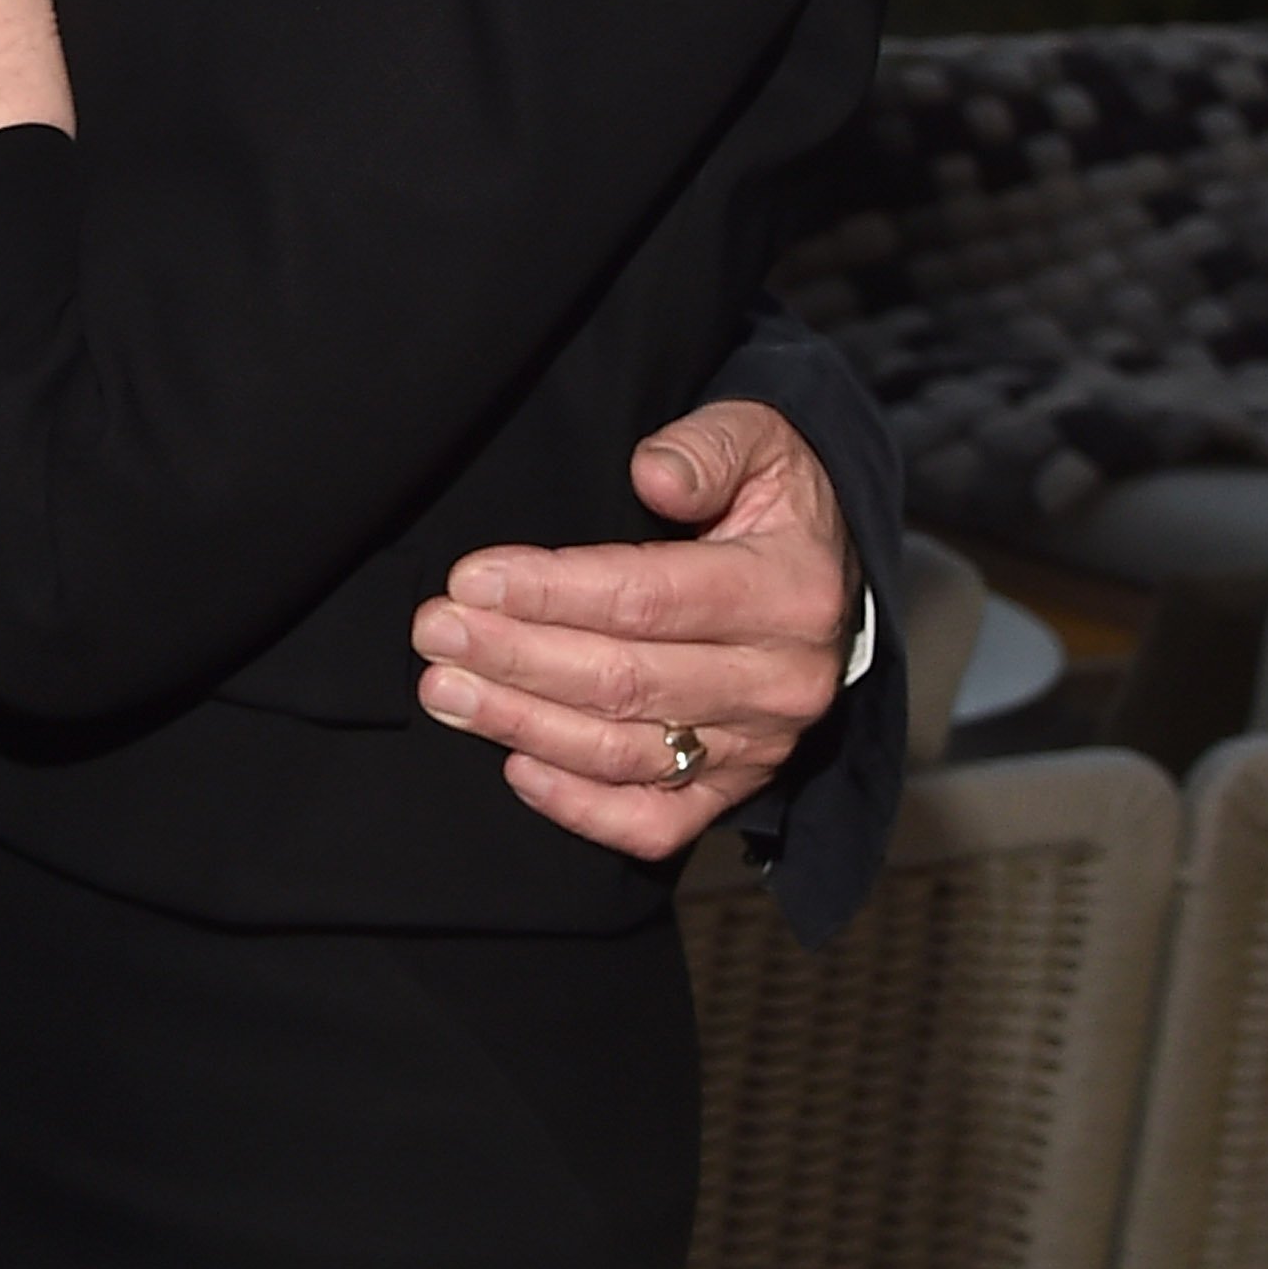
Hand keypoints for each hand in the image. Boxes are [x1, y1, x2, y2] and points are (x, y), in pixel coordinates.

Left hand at [408, 399, 860, 860]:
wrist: (832, 582)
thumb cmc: (774, 505)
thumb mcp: (761, 443)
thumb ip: (707, 446)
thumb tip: (652, 474)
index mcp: (788, 591)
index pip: (649, 599)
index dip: (552, 593)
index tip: (470, 579)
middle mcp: (780, 681)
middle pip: (624, 681)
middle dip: (514, 658)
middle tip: (435, 633)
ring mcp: (759, 747)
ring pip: (624, 753)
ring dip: (522, 725)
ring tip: (444, 690)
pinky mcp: (736, 789)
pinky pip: (656, 825)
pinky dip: (581, 808)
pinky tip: (515, 768)